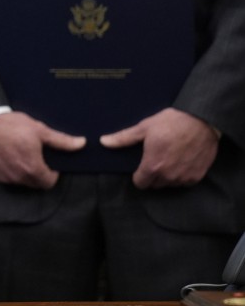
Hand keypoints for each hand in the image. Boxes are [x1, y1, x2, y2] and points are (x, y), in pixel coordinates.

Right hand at [0, 111, 85, 188]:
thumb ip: (62, 141)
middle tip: (33, 156)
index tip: (47, 162)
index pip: (49, 183)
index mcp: (33, 168)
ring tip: (19, 155)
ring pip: (20, 182)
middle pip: (35, 184)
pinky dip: (9, 172)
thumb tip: (82, 144)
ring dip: (23, 173)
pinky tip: (7, 157)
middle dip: (38, 174)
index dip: (51, 173)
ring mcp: (4, 178)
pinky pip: (6, 178)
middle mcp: (18, 177)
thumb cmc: (13, 125)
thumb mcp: (40, 130)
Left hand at [100, 107, 218, 188]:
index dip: (139, 175)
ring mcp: (183, 178)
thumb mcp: (144, 128)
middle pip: (155, 185)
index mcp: (152, 167)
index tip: (143, 166)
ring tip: (170, 158)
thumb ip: (123, 139)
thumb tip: (103, 142)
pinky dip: (182, 175)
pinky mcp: (197, 177)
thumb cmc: (171, 122)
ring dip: (168, 176)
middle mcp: (168, 176)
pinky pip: (185, 183)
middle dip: (153, 175)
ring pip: (170, 184)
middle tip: (158, 159)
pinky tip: (182, 161)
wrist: (202, 120)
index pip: (140, 184)